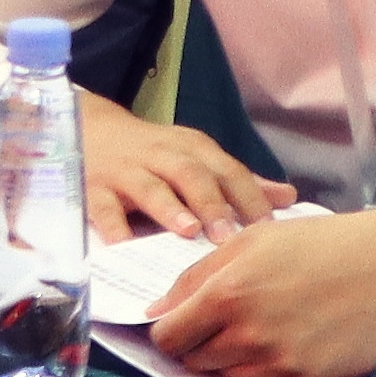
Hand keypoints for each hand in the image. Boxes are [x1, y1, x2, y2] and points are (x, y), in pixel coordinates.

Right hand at [80, 96, 293, 241]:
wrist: (88, 129)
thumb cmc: (154, 153)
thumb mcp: (196, 158)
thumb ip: (238, 182)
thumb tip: (287, 197)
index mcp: (193, 149)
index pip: (227, 171)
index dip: (248, 196)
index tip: (268, 226)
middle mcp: (162, 156)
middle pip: (191, 175)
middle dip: (212, 204)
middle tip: (229, 236)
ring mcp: (126, 171)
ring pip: (150, 187)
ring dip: (170, 208)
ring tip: (188, 230)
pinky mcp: (94, 188)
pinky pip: (103, 208)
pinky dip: (113, 227)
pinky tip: (124, 247)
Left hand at [150, 206, 375, 376]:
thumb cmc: (321, 245)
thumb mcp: (253, 240)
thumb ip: (195, 276)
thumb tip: (155, 314)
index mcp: (227, 294)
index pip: (167, 338)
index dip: (171, 331)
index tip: (185, 324)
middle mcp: (248, 334)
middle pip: (195, 361)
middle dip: (204, 343)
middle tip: (236, 318)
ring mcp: (278, 363)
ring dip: (238, 358)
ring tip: (272, 325)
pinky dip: (274, 368)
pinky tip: (300, 337)